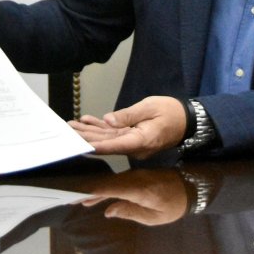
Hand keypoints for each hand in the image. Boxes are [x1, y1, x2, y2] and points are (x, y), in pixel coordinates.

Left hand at [69, 96, 186, 157]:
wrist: (186, 120)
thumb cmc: (171, 112)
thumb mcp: (150, 107)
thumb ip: (128, 115)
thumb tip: (108, 120)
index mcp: (142, 141)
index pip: (116, 145)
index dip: (97, 146)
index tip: (81, 146)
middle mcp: (135, 146)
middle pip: (107, 144)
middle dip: (86, 139)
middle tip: (67, 133)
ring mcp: (133, 143)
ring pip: (108, 140)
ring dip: (90, 133)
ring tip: (72, 126)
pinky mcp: (132, 138)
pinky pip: (114, 135)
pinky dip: (101, 128)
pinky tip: (87, 122)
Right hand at [78, 169, 189, 225]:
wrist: (191, 188)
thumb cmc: (174, 206)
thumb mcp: (154, 217)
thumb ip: (130, 212)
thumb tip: (108, 211)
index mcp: (138, 188)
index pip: (110, 188)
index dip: (92, 189)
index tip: (75, 192)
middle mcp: (132, 178)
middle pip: (105, 182)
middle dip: (86, 188)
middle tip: (68, 195)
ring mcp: (133, 176)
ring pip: (108, 181)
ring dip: (93, 188)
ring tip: (76, 196)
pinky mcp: (135, 176)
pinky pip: (115, 181)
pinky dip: (103, 187)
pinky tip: (93, 195)